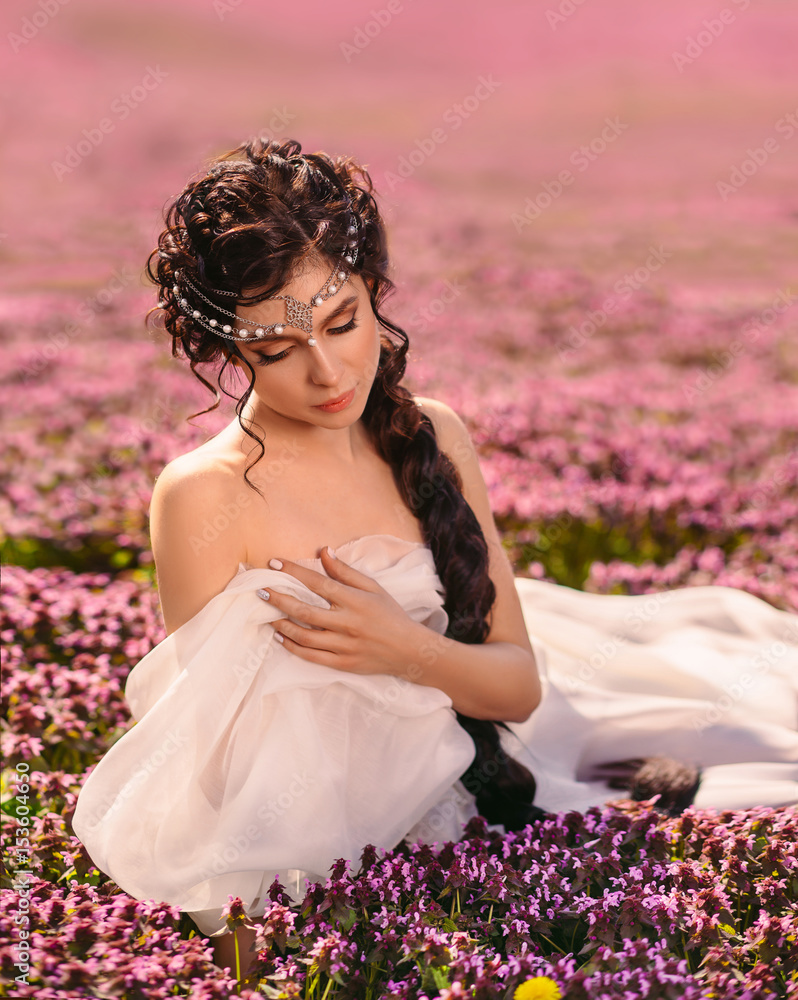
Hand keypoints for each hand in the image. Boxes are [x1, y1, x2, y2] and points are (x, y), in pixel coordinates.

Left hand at [257, 546, 422, 675]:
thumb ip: (346, 571)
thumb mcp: (373, 588)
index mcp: (355, 601)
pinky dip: (293, 647)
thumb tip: (324, 551)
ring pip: (304, 636)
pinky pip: (311, 656)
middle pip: (304, 611)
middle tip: (261, 591)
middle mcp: (348, 624)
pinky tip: (281, 637)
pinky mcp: (342, 664)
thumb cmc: (391, 614)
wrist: (409, 650)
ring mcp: (344, 646)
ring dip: (281, 624)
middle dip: (279, 599)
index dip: (294, 572)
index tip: (274, 564)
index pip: (318, 584)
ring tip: (266, 614)